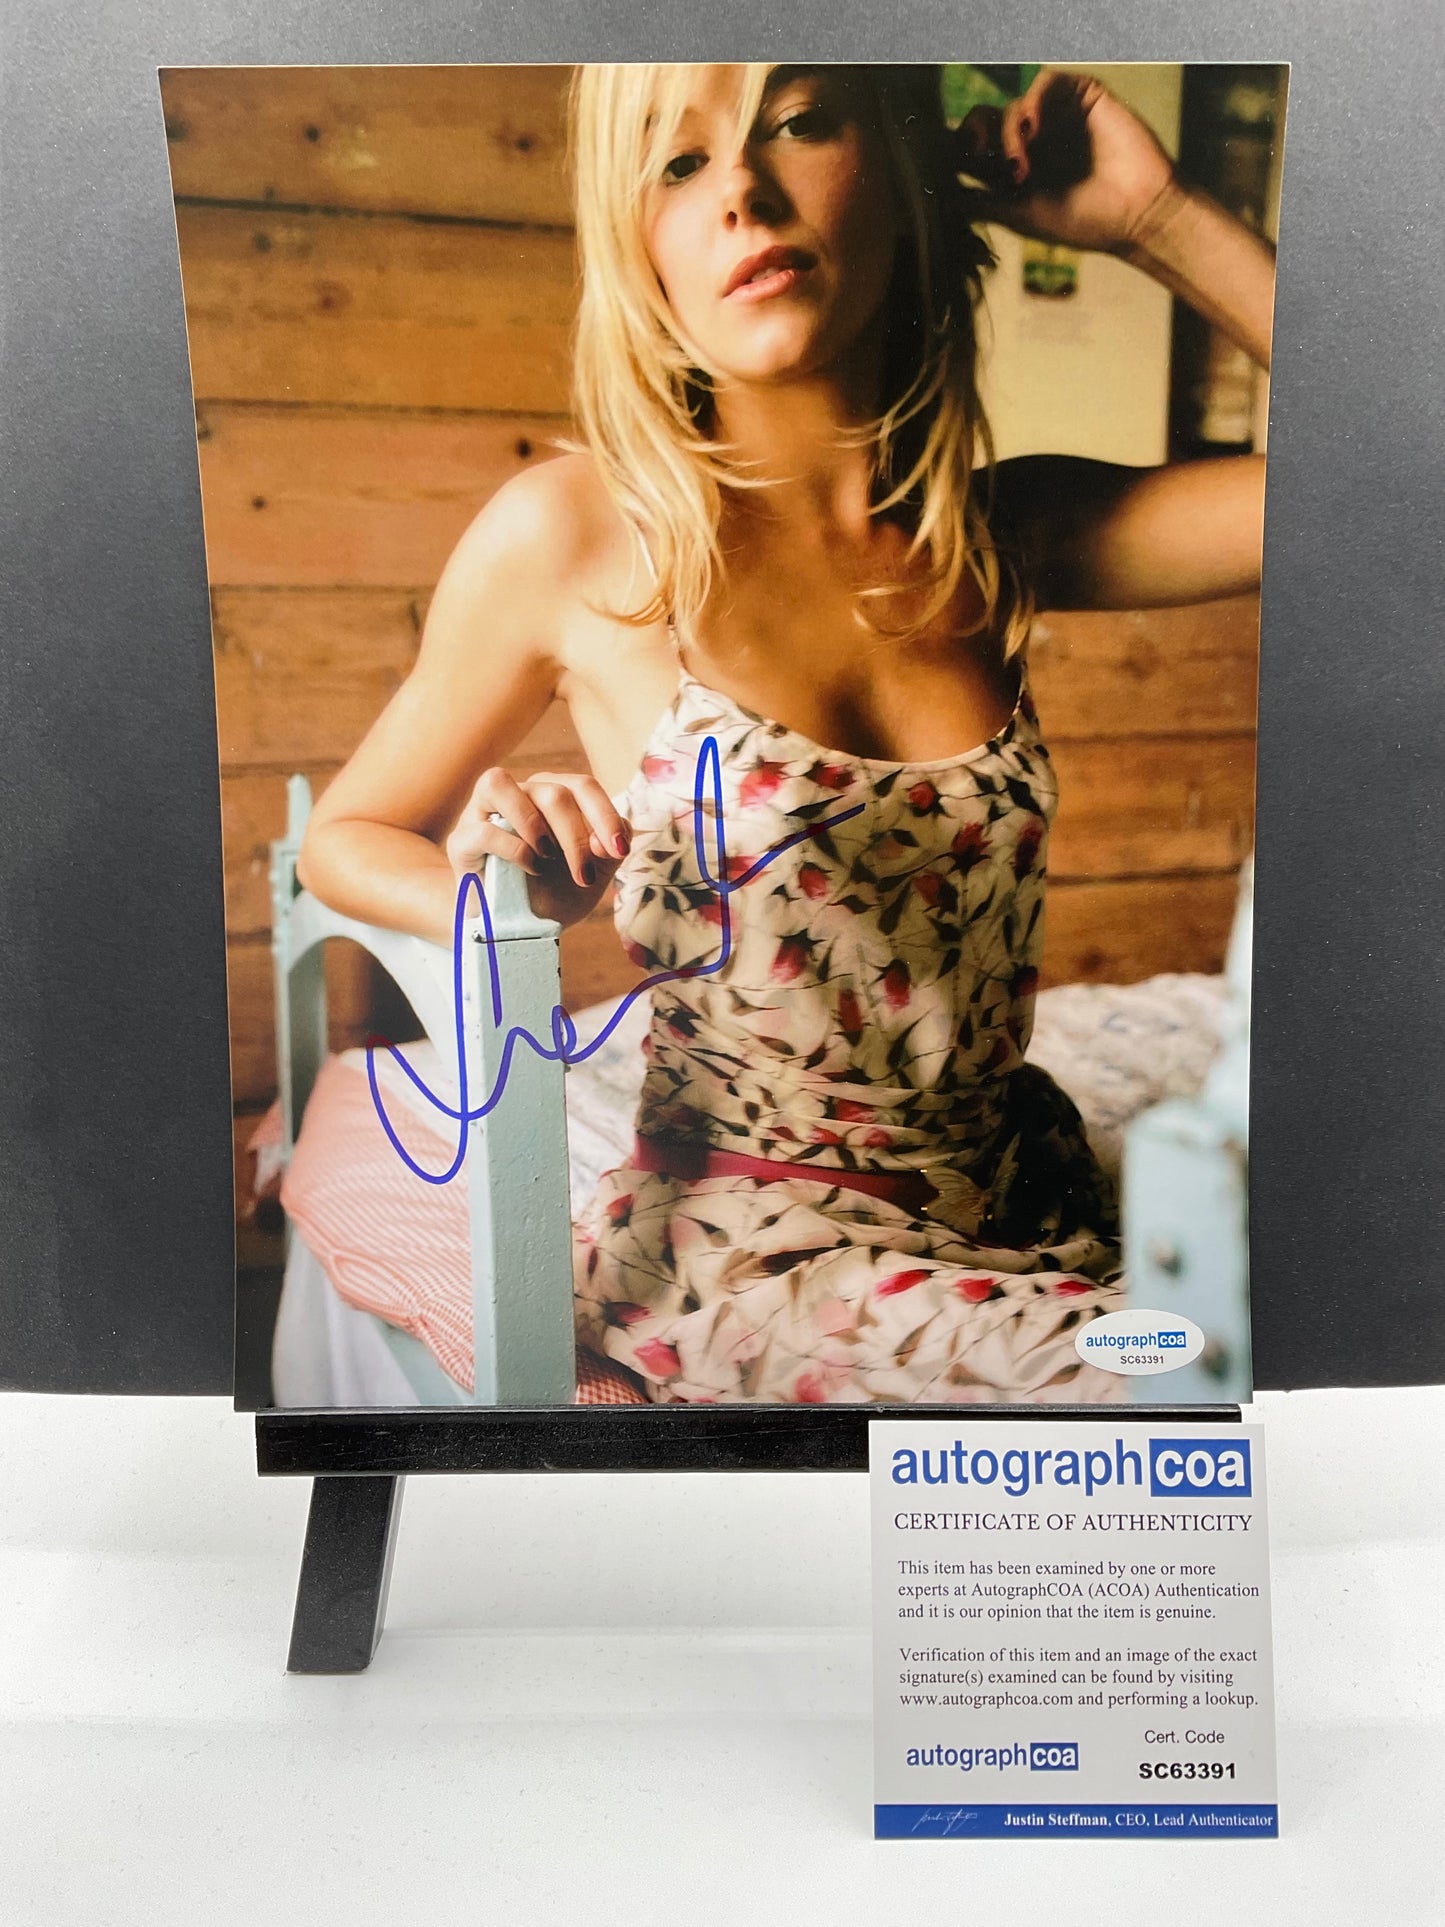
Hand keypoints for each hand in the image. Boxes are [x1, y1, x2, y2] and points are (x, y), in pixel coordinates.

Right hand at [445, 766, 630, 926]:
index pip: (582, 786)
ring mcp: (483, 813)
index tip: (618, 851)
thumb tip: (607, 839)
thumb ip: (607, 848)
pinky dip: (512, 849)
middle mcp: (518, 793)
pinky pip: (484, 830)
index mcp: (551, 794)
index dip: (605, 815)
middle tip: (584, 876)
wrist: (518, 929)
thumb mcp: (593, 871)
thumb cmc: (555, 892)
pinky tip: (528, 869)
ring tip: (547, 856)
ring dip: (533, 823)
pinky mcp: (462, 840)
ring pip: (501, 784)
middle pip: (552, 791)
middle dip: (575, 836)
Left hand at [952, 69, 1178, 254]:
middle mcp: (1032, 143)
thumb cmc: (1086, 223)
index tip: (940, 163)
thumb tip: (937, 198)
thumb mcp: (1021, 216)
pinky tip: (1032, 127)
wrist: (1137, 214)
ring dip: (1008, 133)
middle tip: (971, 151)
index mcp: (1014, 172)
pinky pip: (1045, 82)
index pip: (975, 152)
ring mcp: (1055, 118)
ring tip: (1021, 167)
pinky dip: (1032, 101)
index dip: (955, 151)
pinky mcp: (1081, 97)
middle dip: (971, 133)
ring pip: (1011, 107)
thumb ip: (981, 203)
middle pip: (985, 122)